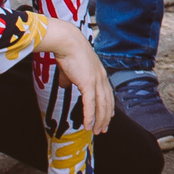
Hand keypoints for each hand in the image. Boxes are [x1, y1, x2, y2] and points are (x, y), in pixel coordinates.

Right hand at [36, 17, 113, 134]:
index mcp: (99, 73)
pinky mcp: (88, 83)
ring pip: (101, 106)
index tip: (108, 117)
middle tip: (103, 129)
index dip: (108, 106)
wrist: (68, 42)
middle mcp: (101, 78)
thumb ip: (69, 78)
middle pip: (107, 102)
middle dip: (105, 117)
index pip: (108, 94)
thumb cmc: (68, 52)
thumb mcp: (70, 68)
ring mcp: (96, 81)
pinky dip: (90, 116)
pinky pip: (90, 104)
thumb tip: (65, 85)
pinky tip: (88, 126)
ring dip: (99, 120)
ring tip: (97, 131)